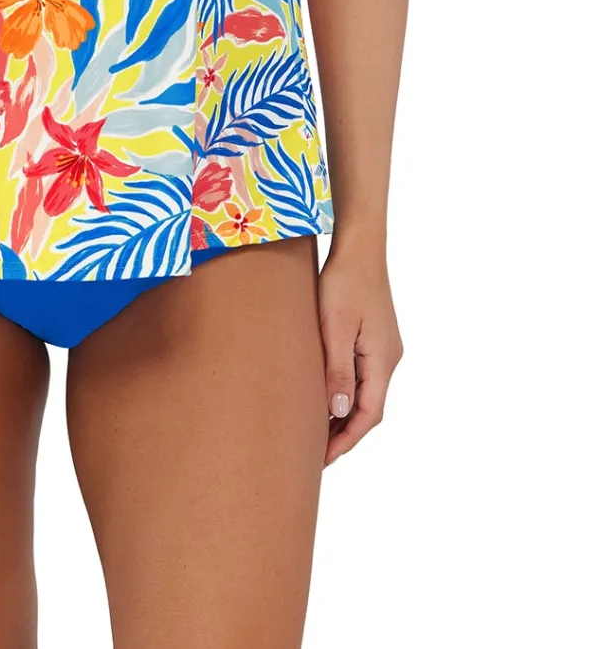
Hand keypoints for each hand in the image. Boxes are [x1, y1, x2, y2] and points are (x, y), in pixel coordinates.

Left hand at [317, 235, 402, 466]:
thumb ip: (338, 369)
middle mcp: (389, 358)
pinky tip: (326, 394)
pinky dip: (346, 392)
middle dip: (345, 433)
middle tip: (316, 453)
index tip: (323, 459)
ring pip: (366, 392)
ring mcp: (383, 347)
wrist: (359, 246)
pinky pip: (363, 375)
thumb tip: (341, 411)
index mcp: (383, 360)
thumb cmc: (344, 281)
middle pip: (370, 408)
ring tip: (316, 431)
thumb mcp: (335, 327)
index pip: (369, 414)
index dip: (347, 439)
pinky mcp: (374, 337)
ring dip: (345, 413)